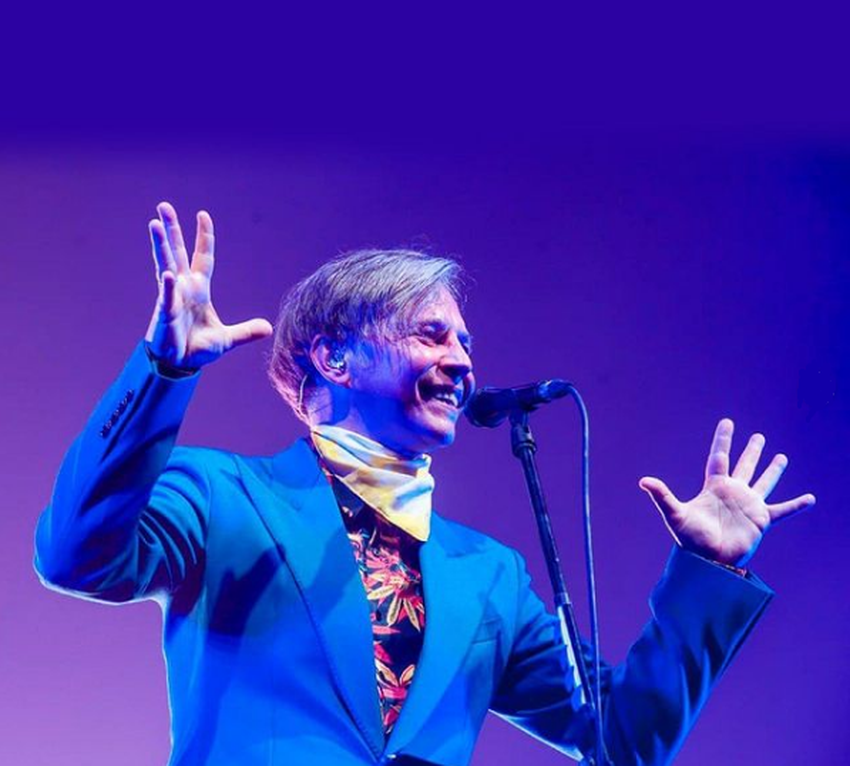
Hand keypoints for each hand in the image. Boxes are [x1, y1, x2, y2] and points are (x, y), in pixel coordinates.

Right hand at [144, 202, 272, 369]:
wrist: (179, 365)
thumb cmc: (197, 348)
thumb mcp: (227, 339)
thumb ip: (246, 332)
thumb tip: (269, 329)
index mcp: (199, 289)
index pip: (203, 257)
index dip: (204, 237)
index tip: (202, 214)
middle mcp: (183, 287)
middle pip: (177, 252)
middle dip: (172, 229)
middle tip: (164, 205)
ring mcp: (172, 297)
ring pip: (166, 265)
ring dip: (161, 245)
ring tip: (154, 223)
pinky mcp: (166, 313)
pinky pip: (168, 297)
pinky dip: (168, 286)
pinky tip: (167, 273)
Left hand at [639, 418, 815, 566]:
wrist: (708, 561)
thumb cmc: (690, 540)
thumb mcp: (675, 514)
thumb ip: (662, 496)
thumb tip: (643, 481)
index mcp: (714, 487)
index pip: (719, 456)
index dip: (723, 439)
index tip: (728, 422)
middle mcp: (733, 492)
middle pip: (744, 465)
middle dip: (751, 451)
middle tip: (758, 436)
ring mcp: (748, 505)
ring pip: (764, 482)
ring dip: (773, 470)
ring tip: (781, 457)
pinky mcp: (761, 520)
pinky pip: (783, 510)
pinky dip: (796, 505)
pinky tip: (810, 499)